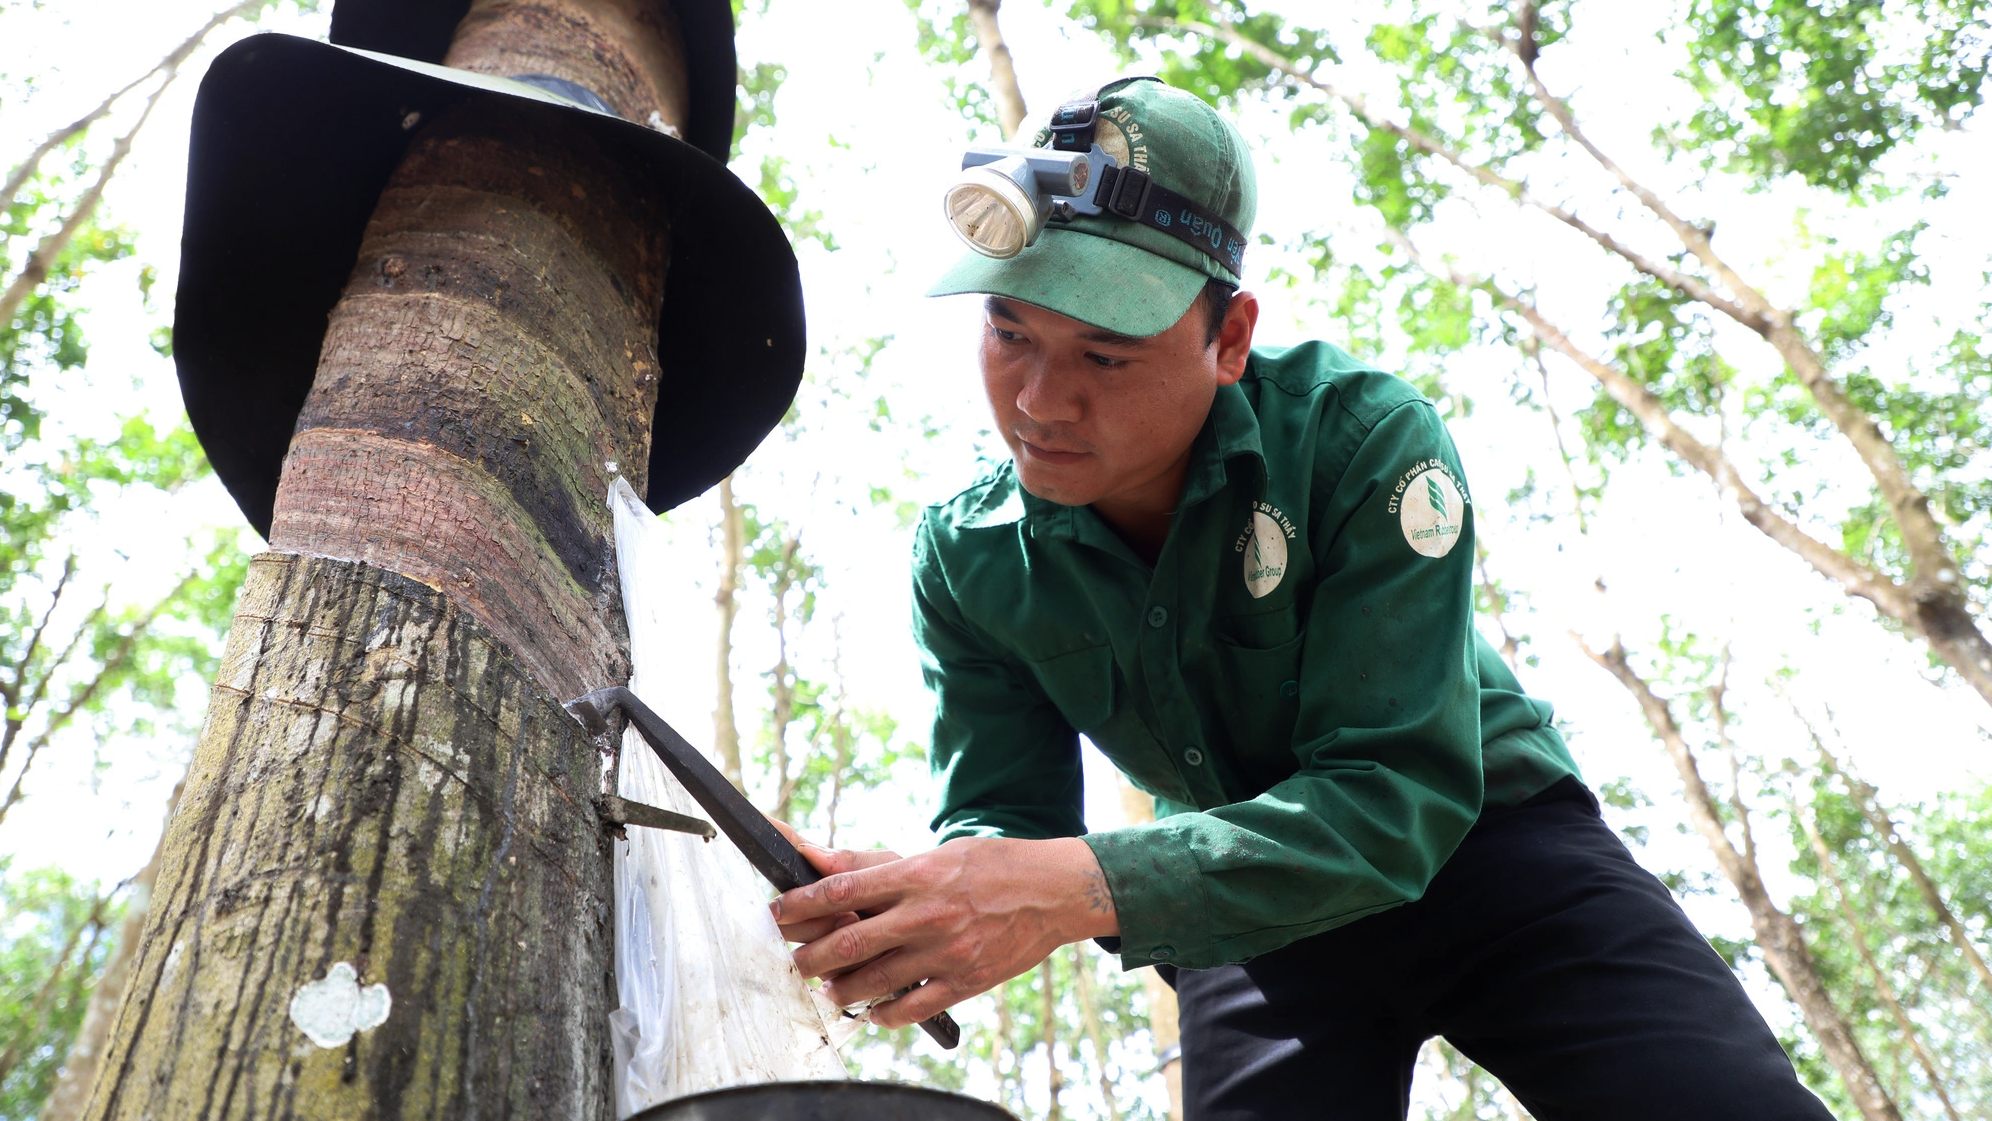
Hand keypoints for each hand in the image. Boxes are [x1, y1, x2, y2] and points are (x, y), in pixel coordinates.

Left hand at [768, 834, 1117, 1029]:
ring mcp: (946, 952)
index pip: (842, 890)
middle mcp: (927, 914)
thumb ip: (878, 865)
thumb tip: (822, 862)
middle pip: (849, 942)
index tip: (777, 914)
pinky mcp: (965, 982)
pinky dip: (882, 1014)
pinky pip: (911, 1008)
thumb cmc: (993, 865)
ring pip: (873, 982)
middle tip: (794, 963)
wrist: (1055, 891)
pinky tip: (871, 1011)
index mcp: (917, 874)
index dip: (801, 904)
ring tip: (827, 988)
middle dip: (810, 957)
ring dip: (839, 989)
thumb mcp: (937, 853)